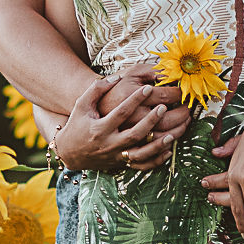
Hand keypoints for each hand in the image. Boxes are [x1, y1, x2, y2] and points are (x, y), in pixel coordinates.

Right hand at [54, 71, 187, 171]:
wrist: (70, 152)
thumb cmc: (78, 124)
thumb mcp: (82, 104)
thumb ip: (97, 89)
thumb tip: (116, 77)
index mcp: (100, 128)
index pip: (121, 112)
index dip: (135, 100)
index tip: (148, 88)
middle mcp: (109, 144)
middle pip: (134, 134)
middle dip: (151, 121)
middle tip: (164, 107)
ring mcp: (116, 156)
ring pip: (141, 153)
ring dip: (159, 144)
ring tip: (174, 132)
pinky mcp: (121, 164)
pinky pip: (142, 166)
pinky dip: (156, 160)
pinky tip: (169, 150)